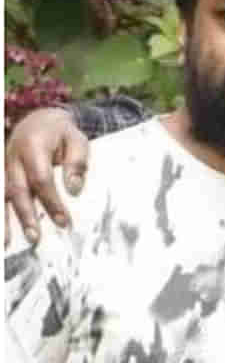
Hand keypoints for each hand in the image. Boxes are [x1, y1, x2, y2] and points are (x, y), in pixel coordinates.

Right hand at [5, 108, 87, 245]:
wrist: (39, 118)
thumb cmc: (62, 133)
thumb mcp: (77, 140)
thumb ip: (77, 164)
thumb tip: (74, 190)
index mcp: (32, 147)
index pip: (41, 179)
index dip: (51, 202)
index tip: (63, 222)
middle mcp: (12, 157)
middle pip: (17, 189)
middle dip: (26, 215)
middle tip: (35, 237)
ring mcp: (4, 166)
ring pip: (1, 194)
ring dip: (4, 220)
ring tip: (6, 245)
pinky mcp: (1, 173)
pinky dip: (0, 213)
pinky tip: (2, 236)